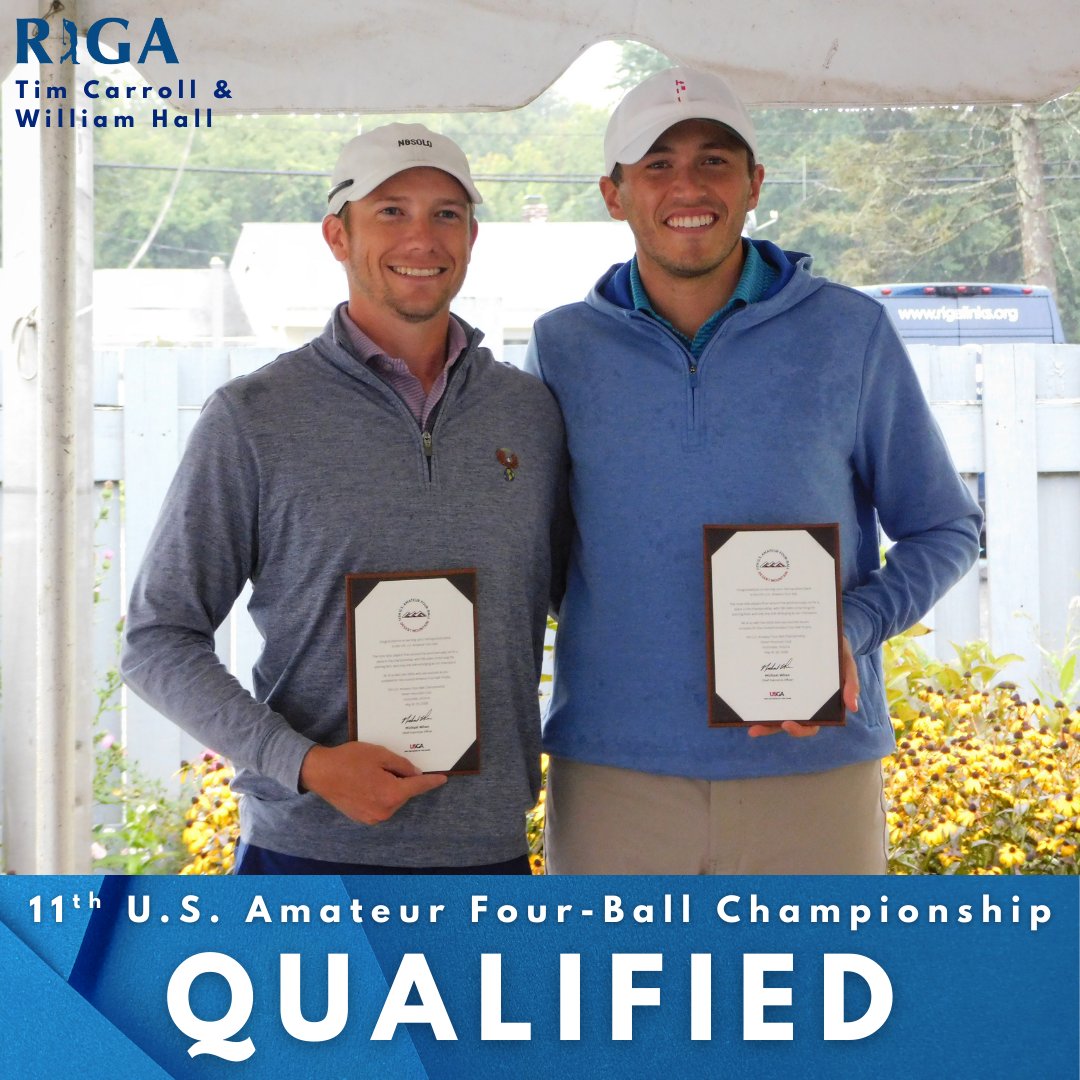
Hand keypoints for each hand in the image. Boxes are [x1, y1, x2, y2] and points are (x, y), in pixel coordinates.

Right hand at [299, 742, 447, 824]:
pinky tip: (368, 783)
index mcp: (391, 794)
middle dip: (403, 780)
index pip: (418, 787)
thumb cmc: (349, 760)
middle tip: (388, 766)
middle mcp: (384, 810)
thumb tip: (415, 774)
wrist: (320, 773)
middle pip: (404, 793)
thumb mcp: (379, 754)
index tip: (442, 779)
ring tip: (374, 773)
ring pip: (393, 800)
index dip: (431, 782)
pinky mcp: (363, 818)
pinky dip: (380, 795)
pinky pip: (381, 805)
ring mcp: (373, 817)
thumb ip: (402, 765)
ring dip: (391, 788)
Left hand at [747, 637, 857, 738]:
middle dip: (770, 727)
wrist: (820, 629)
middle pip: (785, 722)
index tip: (788, 724)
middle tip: (756, 729)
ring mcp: (786, 691)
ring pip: (772, 710)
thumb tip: (852, 707)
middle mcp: (800, 701)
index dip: (800, 729)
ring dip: (759, 718)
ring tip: (746, 722)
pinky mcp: (774, 679)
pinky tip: (742, 698)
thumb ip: (850, 682)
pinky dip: (754, 697)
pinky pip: (764, 692)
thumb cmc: (836, 650)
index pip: (810, 725)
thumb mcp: (846, 662)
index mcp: (818, 703)